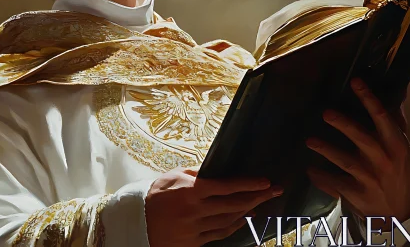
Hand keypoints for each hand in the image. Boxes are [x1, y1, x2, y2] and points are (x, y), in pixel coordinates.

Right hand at [145, 166, 282, 246]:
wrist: (137, 222)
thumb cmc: (155, 195)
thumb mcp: (173, 177)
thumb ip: (196, 174)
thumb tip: (217, 170)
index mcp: (191, 190)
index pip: (227, 186)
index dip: (249, 184)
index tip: (265, 182)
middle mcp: (196, 210)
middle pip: (234, 204)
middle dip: (256, 197)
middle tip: (272, 192)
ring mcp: (195, 228)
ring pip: (229, 220)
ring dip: (247, 211)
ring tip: (259, 204)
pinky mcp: (193, 242)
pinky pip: (219, 234)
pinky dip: (233, 226)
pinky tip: (242, 219)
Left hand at [305, 78, 409, 220]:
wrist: (398, 213)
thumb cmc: (398, 173)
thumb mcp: (402, 149)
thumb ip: (396, 123)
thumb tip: (398, 93)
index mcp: (396, 146)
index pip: (383, 118)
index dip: (369, 99)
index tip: (355, 82)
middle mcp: (384, 161)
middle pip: (363, 139)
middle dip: (344, 125)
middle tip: (326, 113)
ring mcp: (370, 179)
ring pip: (346, 162)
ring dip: (327, 150)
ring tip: (310, 141)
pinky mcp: (356, 194)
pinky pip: (335, 183)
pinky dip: (321, 177)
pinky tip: (309, 169)